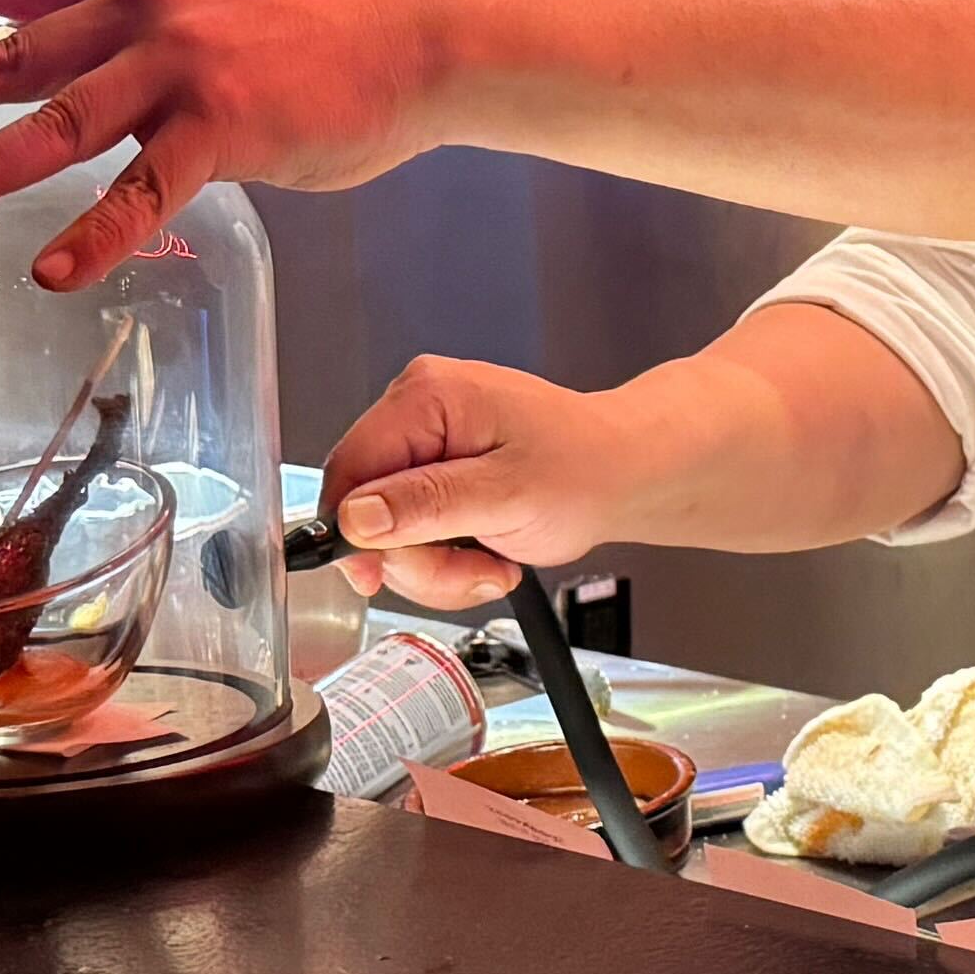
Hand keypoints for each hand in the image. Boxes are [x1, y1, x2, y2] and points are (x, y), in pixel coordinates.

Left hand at [0, 0, 450, 284]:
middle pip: (6, 49)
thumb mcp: (209, 2)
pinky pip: (140, 188)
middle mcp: (142, 7)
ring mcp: (181, 64)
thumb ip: (136, 26)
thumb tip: (71, 69)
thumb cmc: (312, 38)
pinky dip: (92, 232)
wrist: (408, 46)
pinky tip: (54, 270)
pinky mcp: (223, 126)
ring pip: (56, 120)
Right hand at [320, 355, 639, 610]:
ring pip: (389, 535)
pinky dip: (448, 563)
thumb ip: (427, 504)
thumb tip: (357, 517)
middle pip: (367, 510)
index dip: (353, 531)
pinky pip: (414, 537)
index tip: (374, 576)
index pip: (349, 467)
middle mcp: (419, 413)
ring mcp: (426, 448)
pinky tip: (489, 556)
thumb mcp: (506, 493)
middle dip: (418, 558)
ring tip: (492, 563)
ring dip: (438, 568)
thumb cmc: (586, 467)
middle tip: (473, 569)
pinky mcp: (436, 480)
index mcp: (427, 397)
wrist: (625, 475)